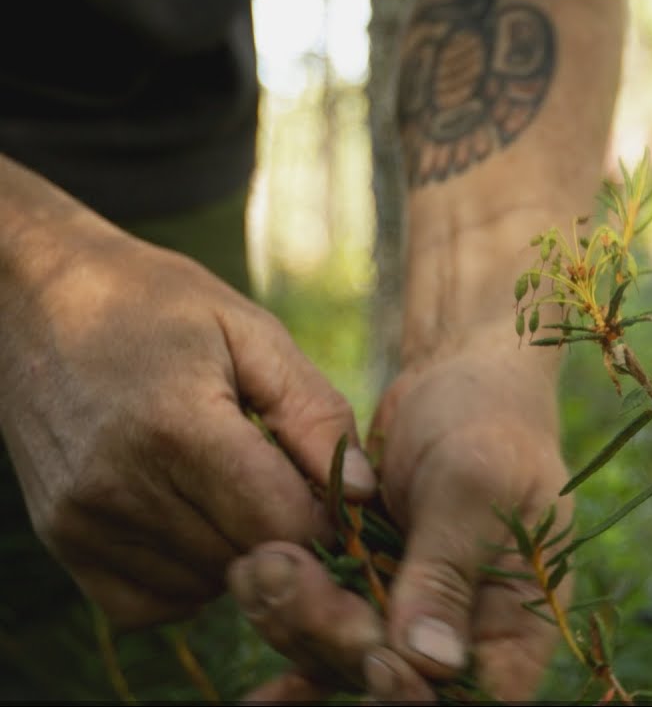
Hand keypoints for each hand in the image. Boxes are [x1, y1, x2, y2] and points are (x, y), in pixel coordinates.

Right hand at [0, 218, 373, 629]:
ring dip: (237, 557)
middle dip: (285, 537)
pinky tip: (196, 525)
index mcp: (179, 426)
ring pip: (201, 587)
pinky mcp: (60, 539)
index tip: (333, 495)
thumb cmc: (156, 304)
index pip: (278, 523)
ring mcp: (82, 520)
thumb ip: (315, 414)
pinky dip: (185, 581)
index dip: (324, 519)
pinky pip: (145, 604)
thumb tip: (366, 495)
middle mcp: (121, 484)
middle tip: (287, 489)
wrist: (34, 297)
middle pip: (244, 559)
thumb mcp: (250, 333)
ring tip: (235, 494)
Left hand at [230, 343, 570, 700]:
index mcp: (518, 621)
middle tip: (283, 575)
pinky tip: (251, 640)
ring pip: (344, 659)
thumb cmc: (490, 419)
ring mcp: (413, 616)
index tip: (377, 657)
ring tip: (255, 565)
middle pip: (396, 685)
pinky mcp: (369, 592)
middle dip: (335, 641)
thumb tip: (430, 662)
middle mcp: (468, 634)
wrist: (462, 374)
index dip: (417, 697)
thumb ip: (449, 568)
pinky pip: (323, 635)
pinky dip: (288, 633)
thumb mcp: (474, 483)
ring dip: (295, 622)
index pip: (474, 697)